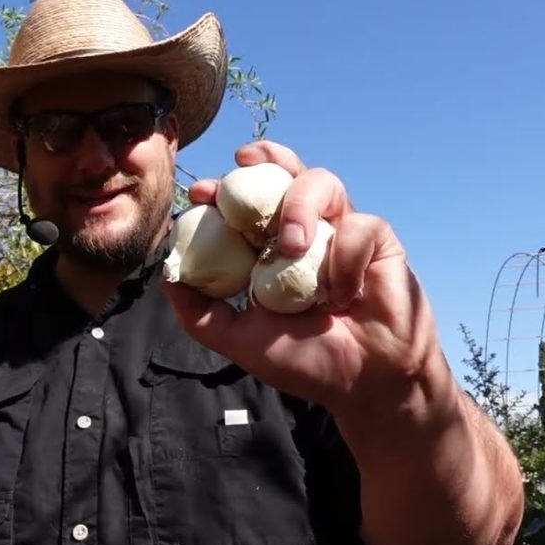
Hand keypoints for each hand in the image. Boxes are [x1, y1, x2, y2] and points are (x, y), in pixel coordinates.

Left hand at [162, 141, 444, 420]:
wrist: (364, 385)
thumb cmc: (305, 361)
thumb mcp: (240, 340)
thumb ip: (200, 313)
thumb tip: (166, 279)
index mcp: (268, 248)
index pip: (244, 203)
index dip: (223, 189)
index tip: (201, 193)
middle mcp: (304, 231)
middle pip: (285, 173)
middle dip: (265, 159)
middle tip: (243, 164)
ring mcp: (340, 231)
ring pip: (322, 183)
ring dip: (300, 205)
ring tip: (291, 245)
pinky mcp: (378, 240)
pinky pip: (360, 226)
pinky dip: (345, 258)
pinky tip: (341, 295)